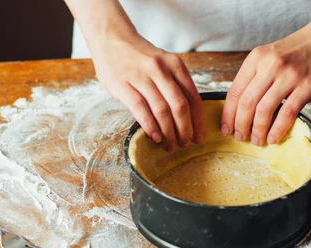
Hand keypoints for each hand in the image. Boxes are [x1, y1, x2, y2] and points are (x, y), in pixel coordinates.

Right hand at [91, 36, 204, 151]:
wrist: (111, 38)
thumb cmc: (140, 58)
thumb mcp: (164, 65)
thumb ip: (175, 85)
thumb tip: (188, 118)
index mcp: (176, 65)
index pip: (193, 98)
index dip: (198, 122)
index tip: (199, 137)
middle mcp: (160, 69)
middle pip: (180, 106)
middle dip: (185, 130)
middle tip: (184, 145)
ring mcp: (141, 76)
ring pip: (161, 110)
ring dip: (168, 132)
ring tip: (170, 146)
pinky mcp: (122, 84)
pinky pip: (140, 109)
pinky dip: (150, 126)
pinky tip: (155, 137)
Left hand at [221, 24, 310, 145]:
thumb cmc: (297, 51)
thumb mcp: (269, 56)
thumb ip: (255, 77)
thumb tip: (240, 108)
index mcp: (256, 59)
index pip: (234, 92)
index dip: (228, 114)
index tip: (225, 129)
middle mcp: (270, 66)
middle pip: (247, 103)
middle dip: (240, 125)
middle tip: (240, 138)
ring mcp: (288, 76)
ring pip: (264, 110)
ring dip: (257, 130)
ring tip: (256, 141)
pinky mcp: (306, 87)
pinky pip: (287, 113)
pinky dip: (277, 129)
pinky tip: (273, 138)